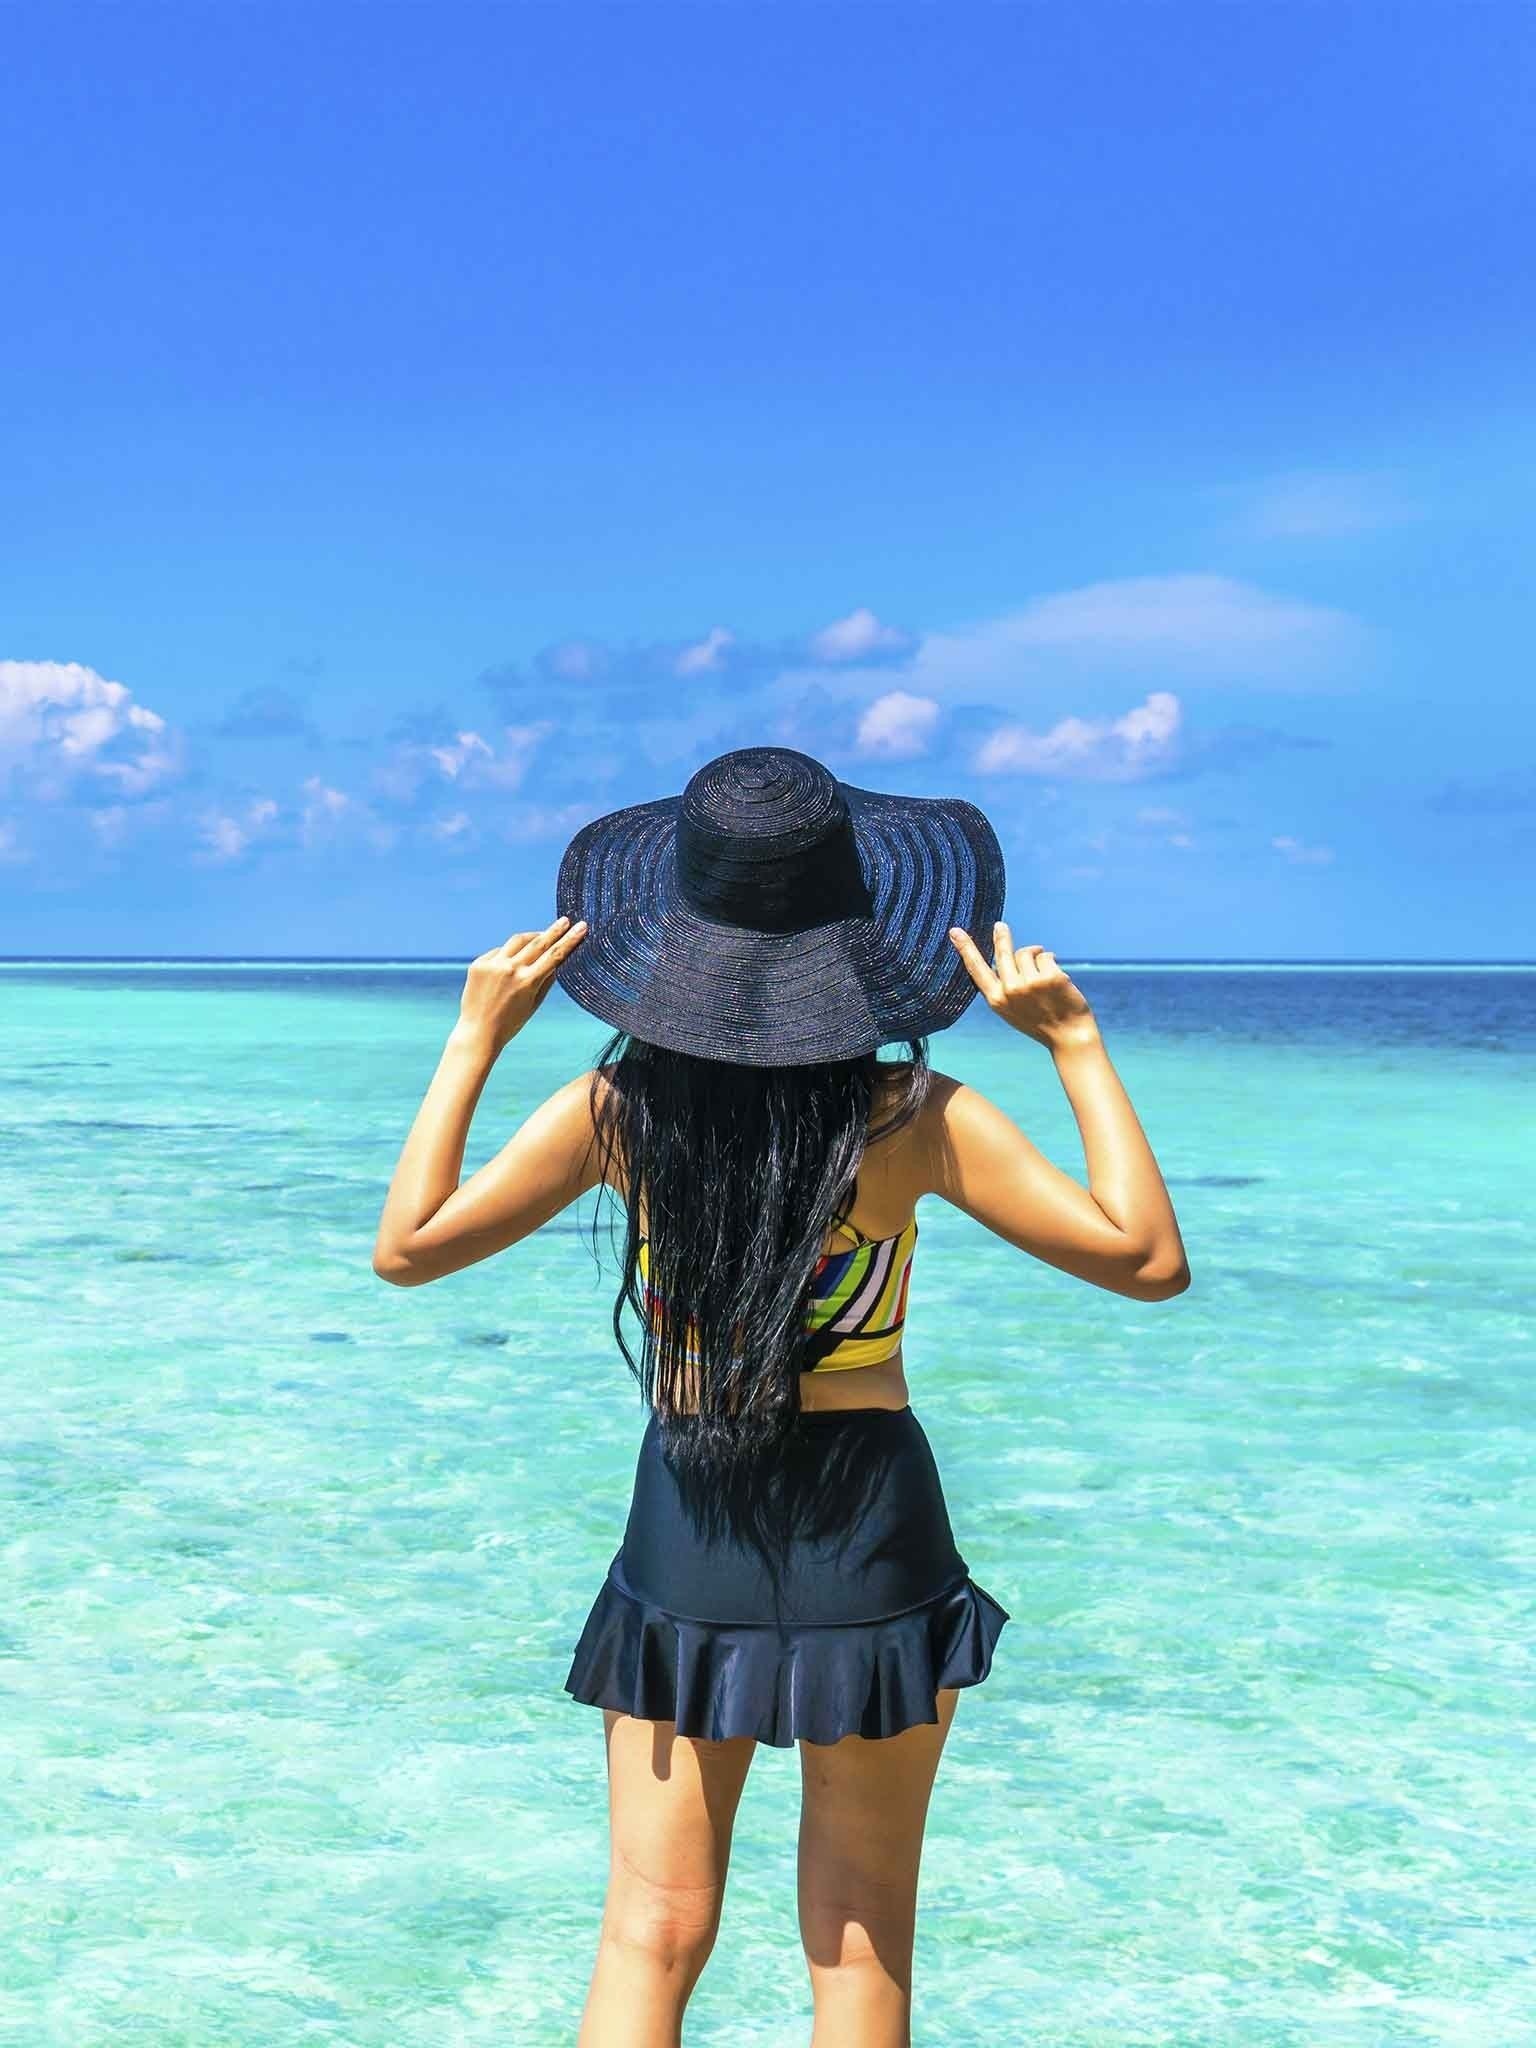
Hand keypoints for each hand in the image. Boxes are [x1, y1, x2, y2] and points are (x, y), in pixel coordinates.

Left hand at [454, 916, 587, 1055]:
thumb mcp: (534, 1003)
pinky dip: (509, 953)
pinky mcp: (478, 964)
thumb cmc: (510, 1023)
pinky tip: (513, 960)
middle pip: (538, 942)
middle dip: (555, 930)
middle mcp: (510, 969)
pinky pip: (499, 951)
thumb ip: (546, 980)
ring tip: (542, 935)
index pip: (554, 955)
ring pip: (518, 941)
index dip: (570, 939)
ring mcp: (492, 965)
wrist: (478, 1032)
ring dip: (532, 936)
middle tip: (566, 920)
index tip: (581, 927)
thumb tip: (558, 960)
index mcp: (527, 982)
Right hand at [949, 921, 1097, 1049]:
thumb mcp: (1011, 1010)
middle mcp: (1011, 990)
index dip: (965, 948)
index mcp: (996, 1000)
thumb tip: (1003, 956)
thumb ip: (1003, 988)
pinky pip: (1046, 956)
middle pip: (1003, 953)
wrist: (1069, 1037)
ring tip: (1044, 972)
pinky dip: (1051, 961)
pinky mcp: (1051, 977)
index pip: (976, 968)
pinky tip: (1058, 976)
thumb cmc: (1040, 1021)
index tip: (955, 931)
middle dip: (1001, 937)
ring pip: (1027, 953)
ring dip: (1036, 956)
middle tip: (1000, 926)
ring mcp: (1031, 983)